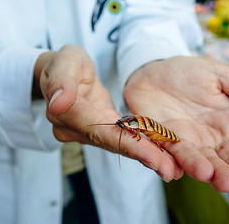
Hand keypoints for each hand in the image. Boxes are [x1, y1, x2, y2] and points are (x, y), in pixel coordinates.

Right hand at [34, 45, 182, 175]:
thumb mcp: (64, 61)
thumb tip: (58, 104)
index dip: (124, 142)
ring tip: (169, 166)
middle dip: (140, 155)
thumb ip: (62, 81)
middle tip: (167, 168)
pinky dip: (140, 146)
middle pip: (110, 143)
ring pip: (117, 145)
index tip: (150, 154)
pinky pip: (120, 140)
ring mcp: (86, 133)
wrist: (63, 72)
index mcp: (66, 112)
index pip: (97, 130)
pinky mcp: (99, 132)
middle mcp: (75, 129)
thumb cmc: (64, 63)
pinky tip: (161, 156)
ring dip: (143, 155)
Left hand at [124, 56, 228, 192]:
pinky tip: (173, 173)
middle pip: (225, 160)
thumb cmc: (189, 73)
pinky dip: (167, 165)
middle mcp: (210, 140)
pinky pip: (165, 156)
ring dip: (205, 170)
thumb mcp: (218, 75)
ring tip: (213, 177)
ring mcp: (186, 144)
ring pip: (197, 161)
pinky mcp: (161, 143)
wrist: (153, 71)